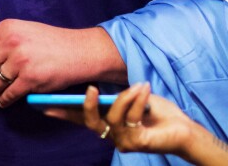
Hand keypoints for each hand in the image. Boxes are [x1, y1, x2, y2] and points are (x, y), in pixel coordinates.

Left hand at [0, 20, 119, 106]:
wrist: (80, 51)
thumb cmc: (52, 41)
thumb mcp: (24, 29)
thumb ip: (3, 38)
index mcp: (7, 28)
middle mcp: (11, 42)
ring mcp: (20, 61)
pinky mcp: (30, 79)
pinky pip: (8, 95)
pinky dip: (4, 100)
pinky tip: (4, 101)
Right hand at [45, 84, 195, 155]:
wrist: (185, 130)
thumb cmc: (159, 113)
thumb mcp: (133, 98)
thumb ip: (115, 96)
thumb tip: (96, 87)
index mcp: (109, 124)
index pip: (81, 119)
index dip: (62, 112)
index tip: (43, 106)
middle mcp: (113, 135)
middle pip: (90, 123)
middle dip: (87, 105)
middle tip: (90, 88)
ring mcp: (123, 141)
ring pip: (111, 117)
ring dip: (125, 97)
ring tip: (138, 85)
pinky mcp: (136, 142)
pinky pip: (129, 117)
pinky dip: (136, 99)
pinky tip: (144, 89)